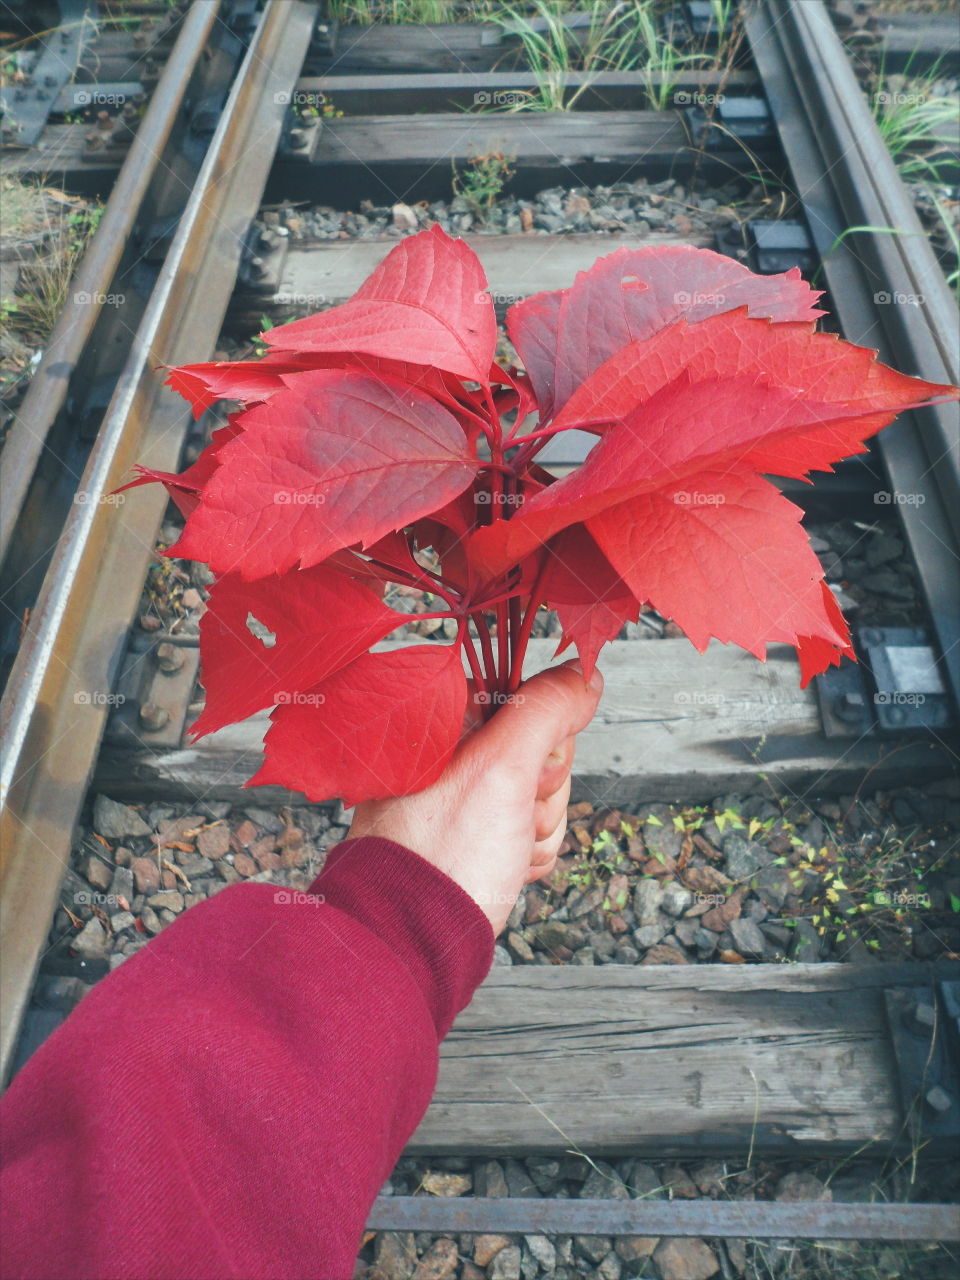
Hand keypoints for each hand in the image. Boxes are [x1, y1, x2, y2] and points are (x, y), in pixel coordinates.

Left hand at [348, 660, 602, 933]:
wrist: (412, 942)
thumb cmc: (445, 855)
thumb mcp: (502, 768)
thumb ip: (547, 708)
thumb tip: (586, 674)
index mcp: (443, 718)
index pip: (528, 698)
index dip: (543, 738)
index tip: (528, 767)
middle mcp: (448, 750)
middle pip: (541, 748)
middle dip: (542, 790)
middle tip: (511, 815)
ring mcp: (458, 793)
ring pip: (541, 791)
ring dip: (537, 827)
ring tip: (500, 850)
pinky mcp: (470, 830)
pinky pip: (529, 826)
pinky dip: (527, 851)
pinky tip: (501, 867)